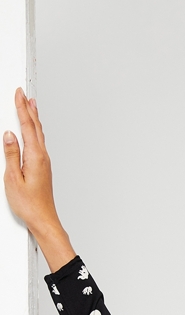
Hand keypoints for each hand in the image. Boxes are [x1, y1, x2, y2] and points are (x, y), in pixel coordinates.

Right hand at [3, 88, 74, 271]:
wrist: (43, 220)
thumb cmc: (29, 204)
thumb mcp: (12, 178)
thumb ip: (11, 154)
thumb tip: (9, 135)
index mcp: (35, 157)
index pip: (27, 126)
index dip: (22, 108)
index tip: (19, 94)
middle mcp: (43, 158)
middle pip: (36, 128)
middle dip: (29, 109)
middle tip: (25, 94)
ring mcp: (45, 163)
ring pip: (39, 135)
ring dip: (34, 119)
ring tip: (32, 106)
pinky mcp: (44, 169)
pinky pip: (39, 144)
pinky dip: (36, 132)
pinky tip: (34, 132)